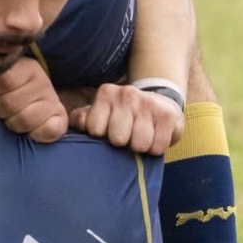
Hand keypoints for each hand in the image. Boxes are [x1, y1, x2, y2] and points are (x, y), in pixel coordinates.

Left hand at [0, 58, 66, 142]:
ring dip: (13, 123)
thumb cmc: (10, 90)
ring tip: (13, 118)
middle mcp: (43, 83)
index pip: (4, 80)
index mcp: (27, 67)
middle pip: (10, 103)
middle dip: (0, 109)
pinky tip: (30, 130)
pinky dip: (36, 134)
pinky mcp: (60, 120)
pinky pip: (48, 131)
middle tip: (3, 108)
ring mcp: (53, 102)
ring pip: (24, 120)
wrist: (38, 102)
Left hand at [68, 83, 183, 154]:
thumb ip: (81, 119)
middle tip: (126, 136)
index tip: (107, 131)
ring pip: (139, 144)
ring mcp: (148, 103)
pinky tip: (154, 137)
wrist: (159, 103)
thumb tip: (74, 124)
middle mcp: (126, 94)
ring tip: (139, 137)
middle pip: (117, 139)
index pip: (94, 129)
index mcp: (106, 93)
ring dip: (139, 147)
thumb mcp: (98, 114)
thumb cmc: (120, 116)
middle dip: (121, 143)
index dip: (101, 137)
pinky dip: (155, 149)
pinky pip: (157, 147)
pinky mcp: (168, 115)